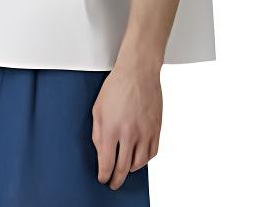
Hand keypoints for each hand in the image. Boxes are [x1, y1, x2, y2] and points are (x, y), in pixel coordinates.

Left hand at [91, 55, 161, 189]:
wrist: (138, 71)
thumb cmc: (116, 86)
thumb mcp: (98, 109)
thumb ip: (98, 133)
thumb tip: (101, 152)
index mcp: (112, 128)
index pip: (107, 163)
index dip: (104, 175)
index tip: (103, 179)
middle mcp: (129, 133)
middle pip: (123, 168)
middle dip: (116, 179)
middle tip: (114, 183)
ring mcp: (145, 132)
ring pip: (139, 163)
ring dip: (130, 169)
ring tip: (125, 168)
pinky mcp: (156, 128)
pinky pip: (152, 153)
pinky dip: (145, 159)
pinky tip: (138, 157)